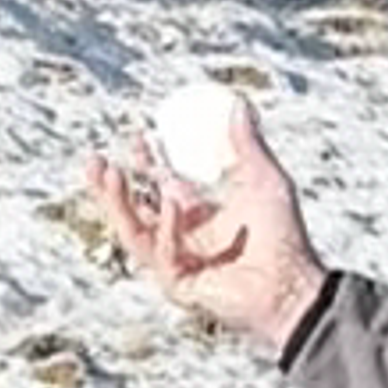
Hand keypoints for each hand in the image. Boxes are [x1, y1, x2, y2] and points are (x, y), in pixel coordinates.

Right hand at [91, 98, 326, 358]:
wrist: (292, 282)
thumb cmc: (282, 235)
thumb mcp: (265, 179)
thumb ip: (249, 143)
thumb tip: (239, 102)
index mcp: (196, 214)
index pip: (158, 186)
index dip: (144, 163)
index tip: (136, 136)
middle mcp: (180, 238)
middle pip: (133, 210)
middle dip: (109, 187)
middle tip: (96, 160)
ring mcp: (176, 262)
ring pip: (134, 232)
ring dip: (118, 203)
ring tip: (109, 174)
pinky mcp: (178, 284)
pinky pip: (163, 253)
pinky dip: (167, 228)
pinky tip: (173, 205)